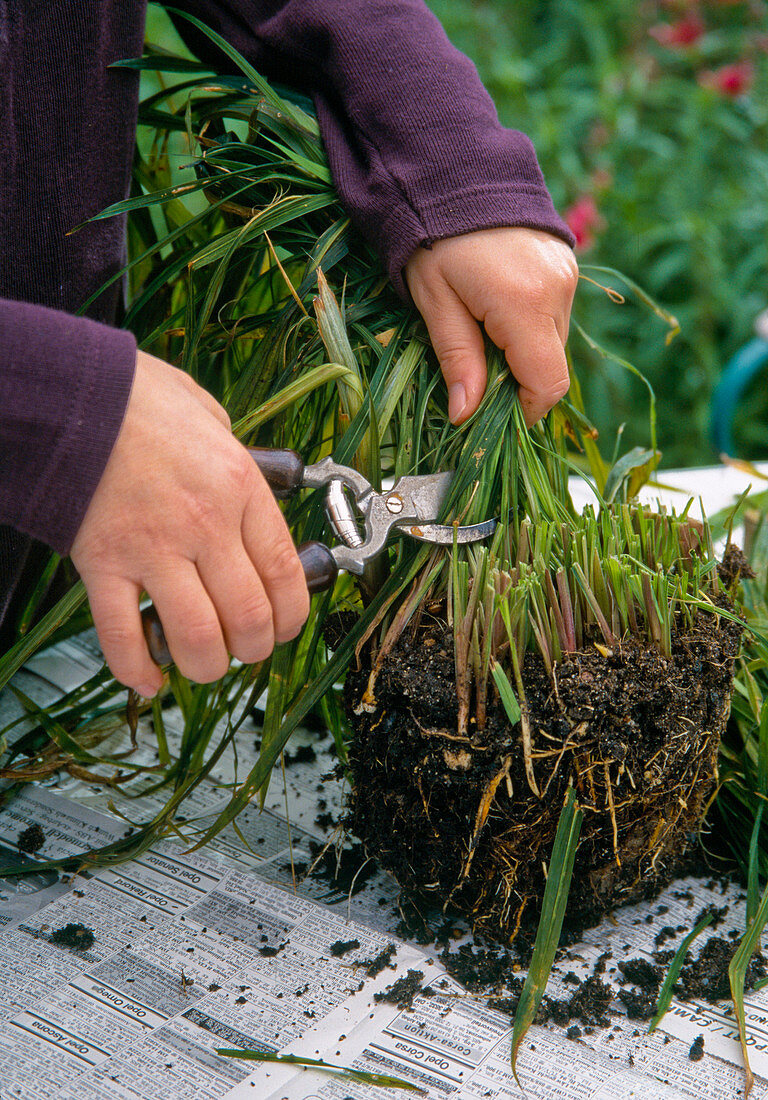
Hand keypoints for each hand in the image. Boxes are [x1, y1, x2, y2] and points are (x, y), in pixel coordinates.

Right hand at [70, 351, 308, 694]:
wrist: (70, 395)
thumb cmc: (139, 399)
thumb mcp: (211, 415)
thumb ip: (235, 458)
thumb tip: (250, 485)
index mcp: (239, 487)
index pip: (284, 572)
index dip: (292, 616)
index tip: (285, 628)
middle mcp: (204, 523)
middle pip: (248, 616)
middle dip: (253, 649)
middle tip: (245, 650)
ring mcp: (152, 547)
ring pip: (196, 637)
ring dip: (206, 665)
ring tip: (203, 663)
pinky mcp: (102, 563)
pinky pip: (121, 635)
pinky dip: (135, 670)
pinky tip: (147, 680)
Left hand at [404, 227, 577, 425]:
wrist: (454, 170)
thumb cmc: (433, 237)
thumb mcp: (435, 303)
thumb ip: (457, 360)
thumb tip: (465, 416)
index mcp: (524, 302)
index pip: (546, 383)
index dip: (524, 412)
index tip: (492, 418)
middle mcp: (557, 290)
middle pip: (551, 366)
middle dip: (517, 383)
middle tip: (475, 377)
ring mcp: (567, 275)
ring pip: (554, 342)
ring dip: (522, 354)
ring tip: (480, 335)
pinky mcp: (566, 265)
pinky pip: (554, 316)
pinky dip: (529, 329)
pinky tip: (496, 312)